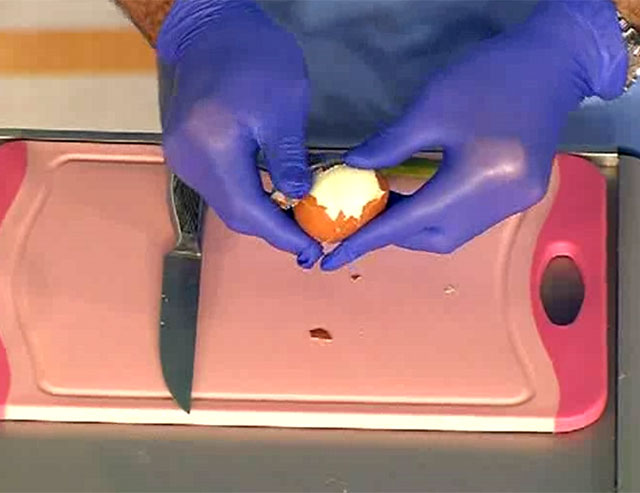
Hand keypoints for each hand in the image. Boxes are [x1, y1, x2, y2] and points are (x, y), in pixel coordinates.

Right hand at [157, 0, 321, 267]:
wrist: (213, 29)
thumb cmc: (256, 59)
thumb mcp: (285, 108)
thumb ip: (289, 160)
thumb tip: (300, 201)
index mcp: (212, 149)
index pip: (248, 210)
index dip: (281, 235)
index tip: (310, 251)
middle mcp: (188, 161)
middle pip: (234, 213)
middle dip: (273, 231)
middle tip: (308, 241)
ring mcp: (181, 158)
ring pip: (226, 204)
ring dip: (261, 216)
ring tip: (297, 224)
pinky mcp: (185, 152)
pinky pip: (219, 188)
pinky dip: (247, 198)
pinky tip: (273, 199)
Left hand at [321, 0, 626, 270]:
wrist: (553, 63)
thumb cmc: (488, 78)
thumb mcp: (431, 107)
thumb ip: (389, 145)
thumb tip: (354, 167)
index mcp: (479, 180)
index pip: (411, 222)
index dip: (370, 239)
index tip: (335, 256)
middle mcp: (500, 204)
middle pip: (435, 238)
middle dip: (394, 235)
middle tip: (362, 218)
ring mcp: (515, 204)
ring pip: (452, 234)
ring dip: (416, 227)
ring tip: (387, 208)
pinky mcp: (522, 196)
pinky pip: (470, 220)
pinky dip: (439, 216)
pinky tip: (421, 199)